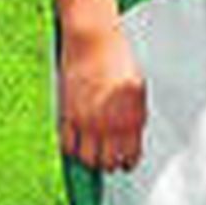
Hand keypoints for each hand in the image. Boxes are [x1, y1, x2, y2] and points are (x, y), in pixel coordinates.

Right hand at [57, 23, 146, 172]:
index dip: (128, 162)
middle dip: (110, 164)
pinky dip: (72, 148)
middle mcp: (109, 123)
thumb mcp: (138, 87)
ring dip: (91, 159)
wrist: (94, 40)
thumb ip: (135, 114)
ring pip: (87, 159)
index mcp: (131, 116)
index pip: (130, 156)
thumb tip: (132, 136)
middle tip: (110, 159)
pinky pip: (67, 145)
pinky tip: (77, 142)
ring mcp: (87, 120)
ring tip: (94, 153)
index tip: (126, 163)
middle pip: (108, 162)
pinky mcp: (68, 114)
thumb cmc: (118, 58)